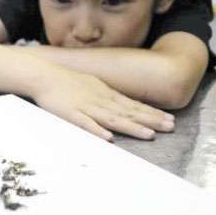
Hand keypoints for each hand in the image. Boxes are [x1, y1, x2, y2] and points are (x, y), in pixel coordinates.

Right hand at [33, 70, 174, 140]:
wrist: (45, 76)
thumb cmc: (68, 81)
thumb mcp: (93, 84)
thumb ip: (108, 96)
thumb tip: (124, 104)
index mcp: (106, 94)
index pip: (133, 105)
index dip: (151, 113)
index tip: (169, 120)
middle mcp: (100, 100)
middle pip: (128, 112)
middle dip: (150, 120)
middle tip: (170, 127)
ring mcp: (86, 107)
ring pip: (112, 119)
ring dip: (131, 127)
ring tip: (149, 135)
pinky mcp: (71, 114)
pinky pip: (85, 124)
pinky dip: (97, 131)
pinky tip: (109, 138)